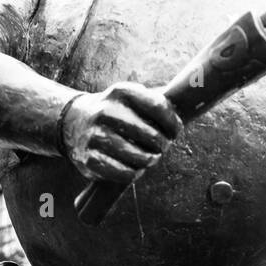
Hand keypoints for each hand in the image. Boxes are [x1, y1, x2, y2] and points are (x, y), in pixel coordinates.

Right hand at [60, 82, 181, 183]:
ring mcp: (95, 136)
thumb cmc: (116, 112)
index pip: (158, 106)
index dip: (173, 123)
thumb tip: (192, 105)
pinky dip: (134, 174)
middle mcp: (106, 111)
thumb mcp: (131, 97)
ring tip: (150, 158)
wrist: (74, 123)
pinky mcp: (89, 159)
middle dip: (162, 145)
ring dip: (149, 161)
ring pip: (138, 156)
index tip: (176, 132)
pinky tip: (136, 169)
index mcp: (121, 92)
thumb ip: (158, 101)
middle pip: (151, 134)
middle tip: (162, 148)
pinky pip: (122, 173)